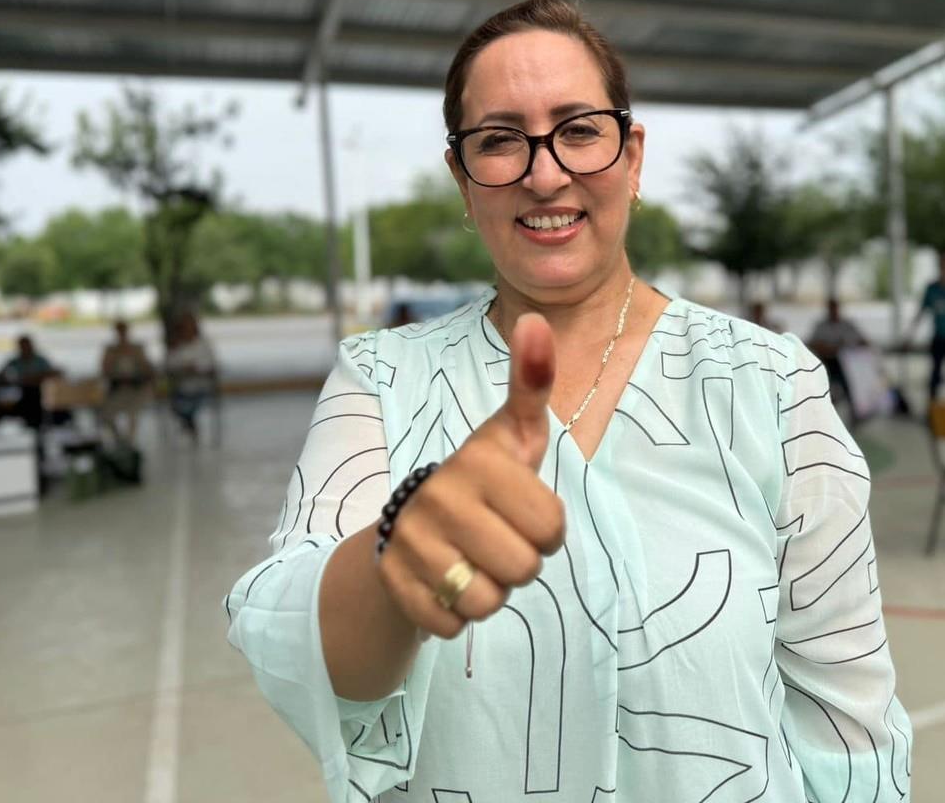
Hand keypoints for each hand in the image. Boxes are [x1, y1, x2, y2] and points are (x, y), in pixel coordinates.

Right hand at [375, 313, 565, 637]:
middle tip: (497, 541)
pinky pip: (452, 626)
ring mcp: (410, 543)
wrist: (405, 530)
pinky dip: (456, 616)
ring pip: (489, 603)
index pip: (552, 529)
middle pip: (524, 570)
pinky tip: (445, 584)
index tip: (522, 512)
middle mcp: (437, 497)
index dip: (547, 531)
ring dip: (490, 592)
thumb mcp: (510, 435)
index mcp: (476, 462)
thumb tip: (539, 319)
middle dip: (521, 564)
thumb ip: (530, 383)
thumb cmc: (479, 481)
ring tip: (473, 561)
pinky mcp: (392, 586)